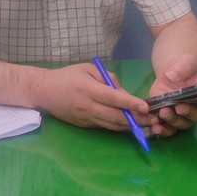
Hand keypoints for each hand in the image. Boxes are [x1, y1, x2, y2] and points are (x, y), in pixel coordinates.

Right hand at [34, 63, 148, 129]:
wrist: (44, 92)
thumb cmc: (67, 76)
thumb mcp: (87, 69)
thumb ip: (107, 78)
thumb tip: (123, 92)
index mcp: (88, 89)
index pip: (113, 98)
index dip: (130, 103)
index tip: (145, 107)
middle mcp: (87, 106)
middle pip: (115, 116)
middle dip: (136, 119)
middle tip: (152, 119)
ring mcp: (85, 118)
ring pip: (112, 125)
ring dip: (129, 126)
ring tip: (145, 124)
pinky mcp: (84, 125)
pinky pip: (104, 126)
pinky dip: (117, 126)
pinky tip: (128, 124)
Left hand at [147, 54, 196, 137]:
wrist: (170, 73)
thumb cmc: (182, 67)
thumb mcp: (184, 63)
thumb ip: (182, 68)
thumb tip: (172, 76)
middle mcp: (196, 107)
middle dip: (188, 113)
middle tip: (178, 107)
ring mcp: (182, 114)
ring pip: (182, 124)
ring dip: (173, 121)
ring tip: (163, 113)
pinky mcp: (168, 116)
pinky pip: (167, 127)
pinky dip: (162, 129)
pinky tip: (155, 127)